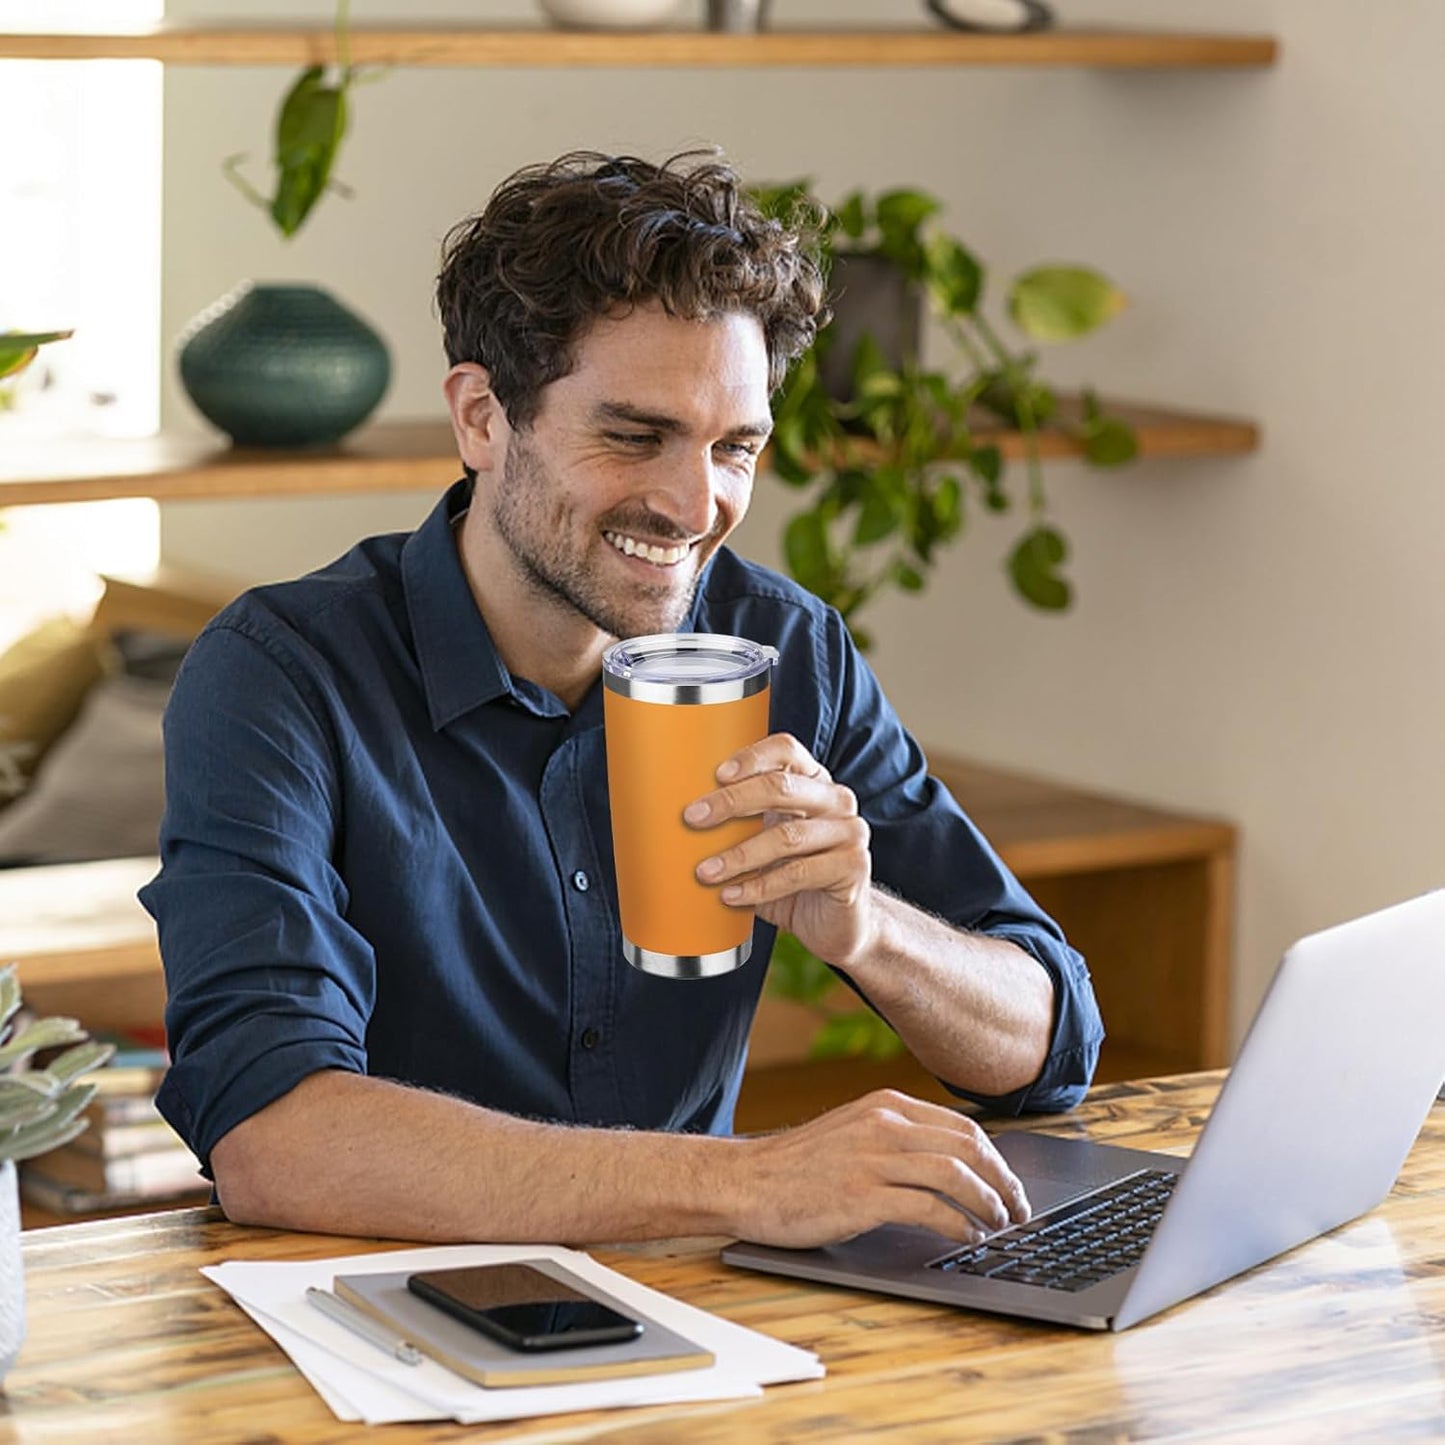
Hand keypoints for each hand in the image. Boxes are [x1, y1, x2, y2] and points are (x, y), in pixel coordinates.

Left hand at [684, 732, 873, 967]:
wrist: (839, 923)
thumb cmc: (794, 878)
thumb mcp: (765, 844)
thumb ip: (737, 827)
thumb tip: (672, 822)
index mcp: (813, 781)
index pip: (785, 750)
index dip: (751, 757)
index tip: (716, 774)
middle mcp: (836, 799)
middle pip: (781, 787)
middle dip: (731, 802)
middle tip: (693, 819)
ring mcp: (850, 832)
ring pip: (786, 836)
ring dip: (738, 855)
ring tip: (705, 872)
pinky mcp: (854, 868)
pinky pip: (798, 874)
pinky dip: (759, 887)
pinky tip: (733, 895)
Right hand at [732, 1090, 1030, 1247]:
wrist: (747, 1181)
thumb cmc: (797, 1165)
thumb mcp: (852, 1131)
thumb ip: (896, 1138)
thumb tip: (950, 1164)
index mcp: (885, 1105)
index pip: (962, 1126)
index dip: (996, 1159)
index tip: (1009, 1184)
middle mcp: (884, 1124)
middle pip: (968, 1146)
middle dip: (1003, 1181)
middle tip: (1018, 1209)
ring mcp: (872, 1158)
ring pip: (955, 1174)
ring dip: (988, 1203)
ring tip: (999, 1225)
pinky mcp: (861, 1195)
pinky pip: (928, 1208)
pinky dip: (957, 1223)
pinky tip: (965, 1236)